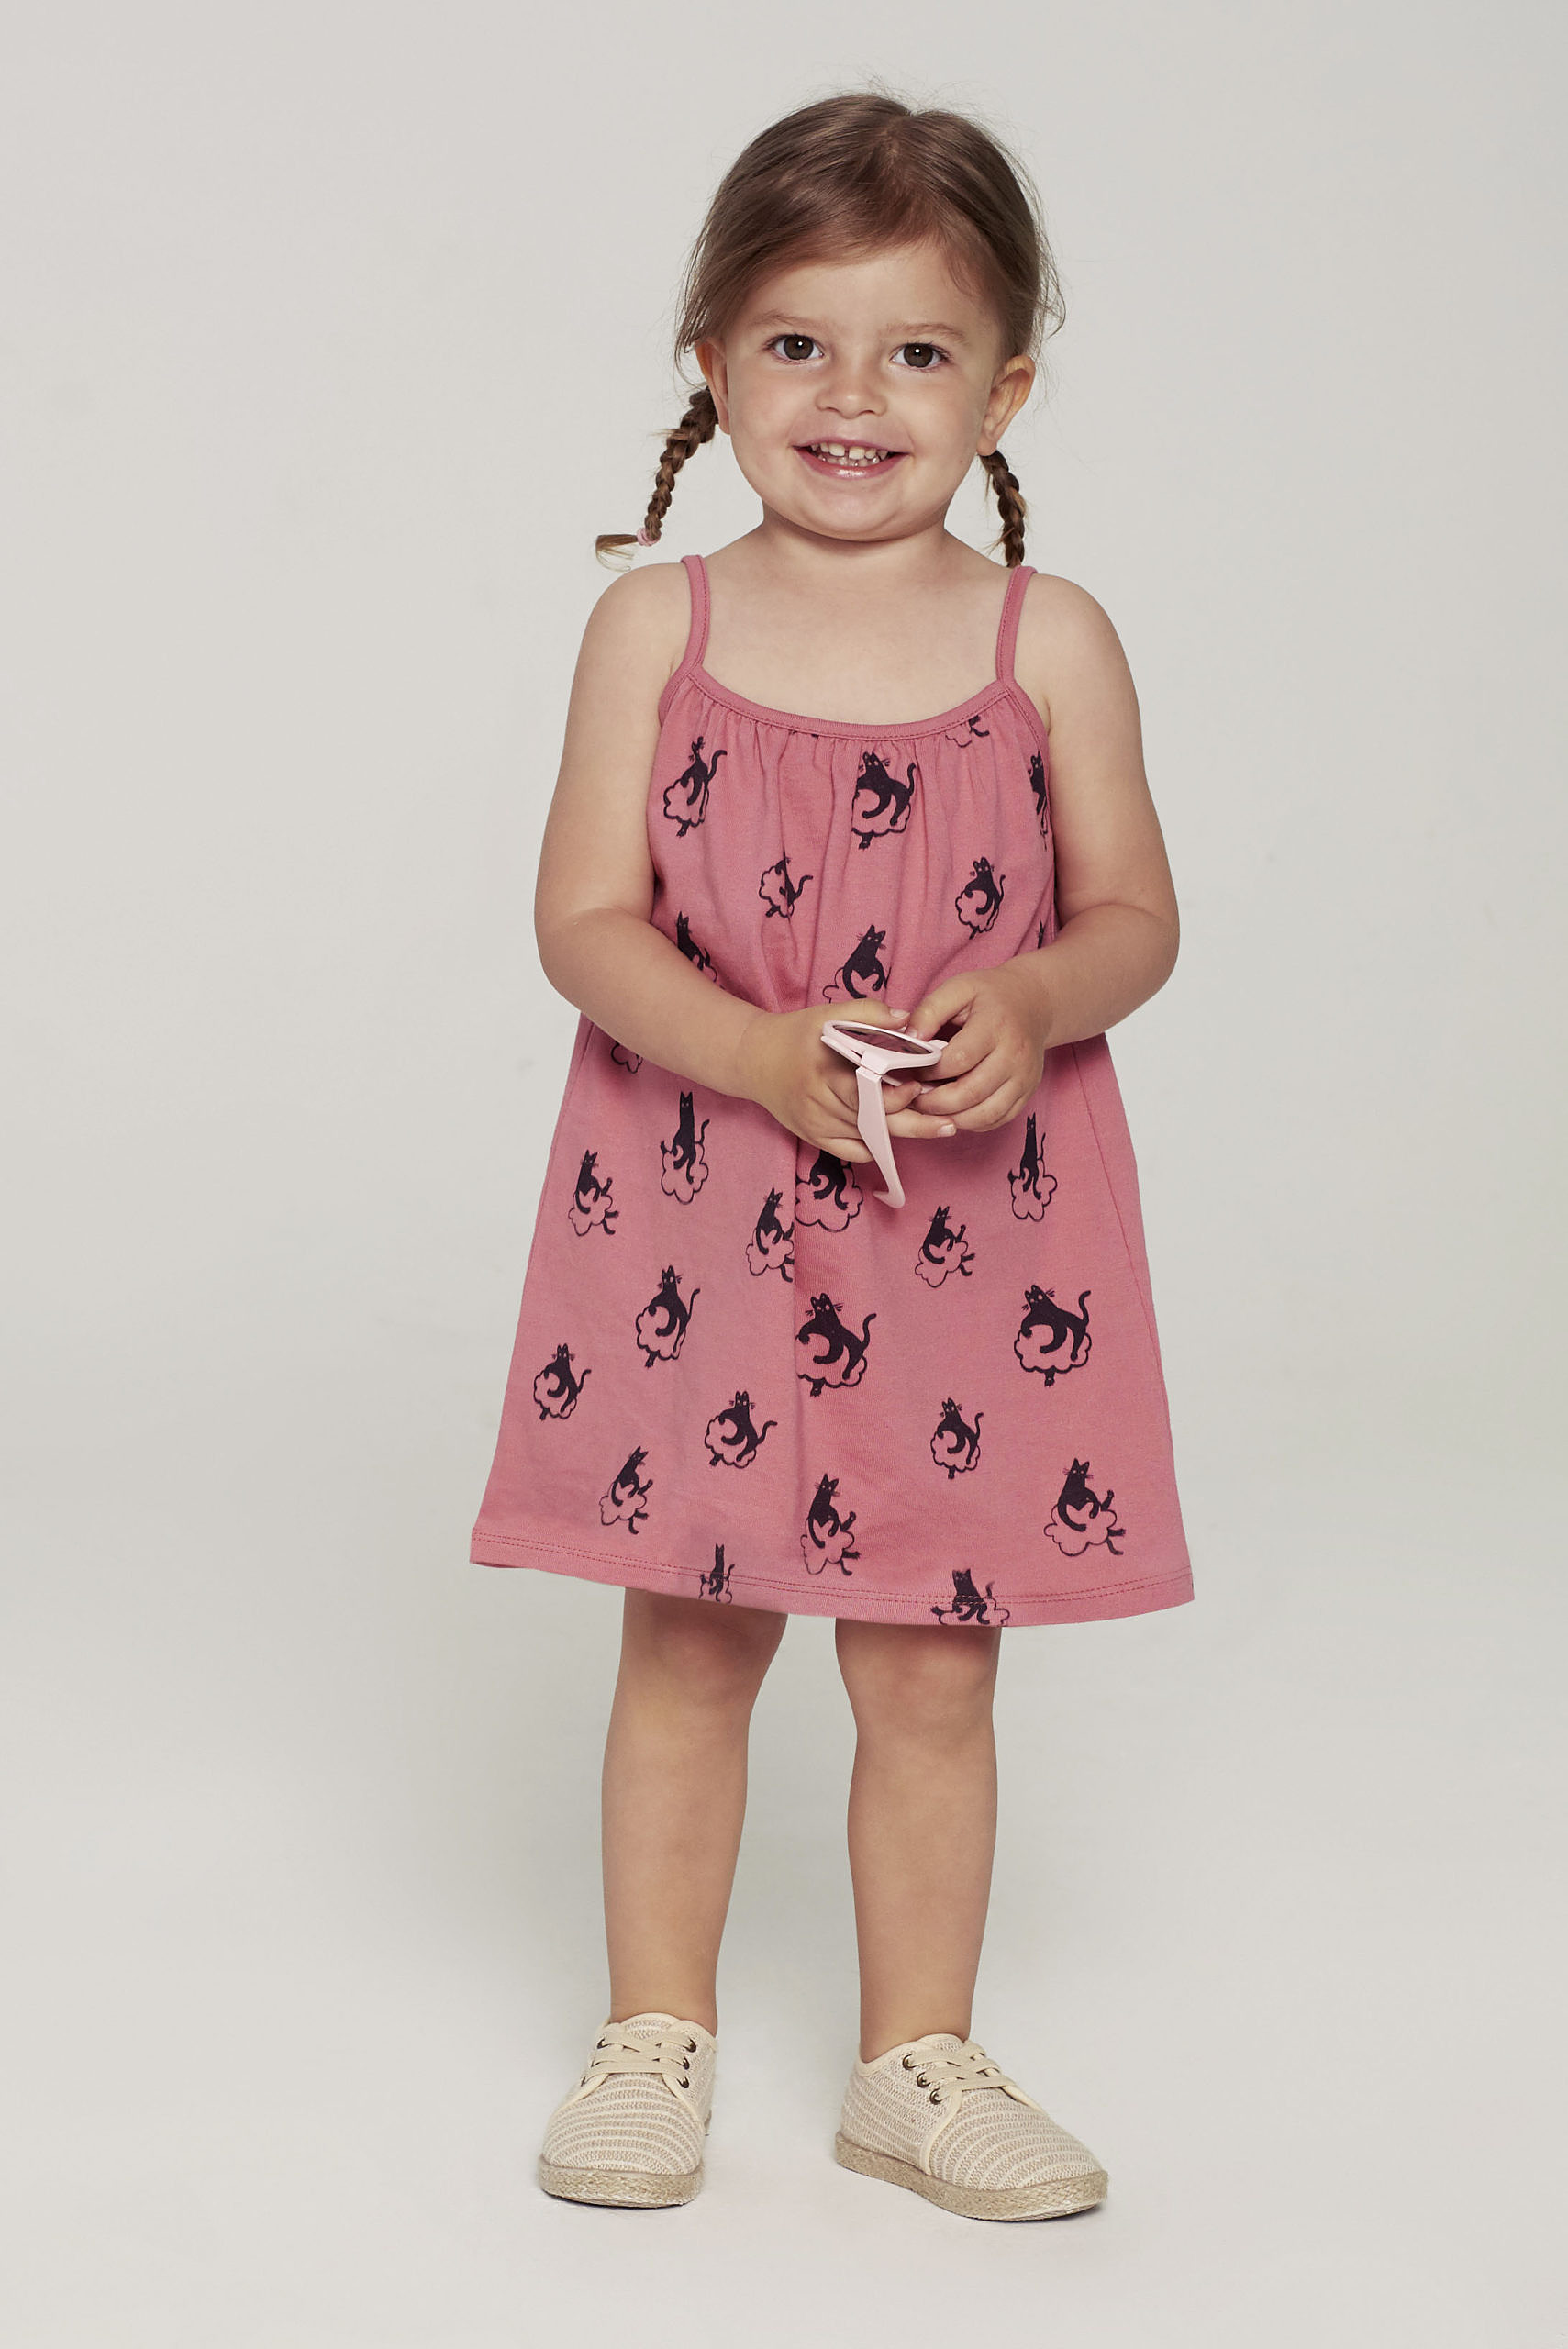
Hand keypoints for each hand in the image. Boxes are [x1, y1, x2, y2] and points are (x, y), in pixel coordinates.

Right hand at [735, 1002, 960, 1163]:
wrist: (754, 1060)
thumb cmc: (798, 1034)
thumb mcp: (828, 1014)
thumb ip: (869, 1013)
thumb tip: (908, 1021)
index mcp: (823, 1071)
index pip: (864, 1093)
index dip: (895, 1095)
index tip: (919, 1087)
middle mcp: (817, 1103)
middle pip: (873, 1121)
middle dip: (914, 1124)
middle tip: (947, 1124)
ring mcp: (815, 1125)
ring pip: (866, 1138)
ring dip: (899, 1132)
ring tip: (933, 1125)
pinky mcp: (814, 1139)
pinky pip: (853, 1152)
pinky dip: (876, 1145)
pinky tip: (894, 1133)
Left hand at [901, 960, 1052, 1132]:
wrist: (1034, 1003)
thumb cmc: (991, 995)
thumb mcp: (958, 988)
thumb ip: (929, 1011)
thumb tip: (909, 1040)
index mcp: (996, 1026)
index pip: (958, 1060)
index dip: (929, 1071)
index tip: (913, 1070)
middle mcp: (1015, 1055)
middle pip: (970, 1093)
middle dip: (935, 1102)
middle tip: (915, 1097)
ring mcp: (1024, 1077)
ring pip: (985, 1114)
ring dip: (952, 1118)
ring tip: (932, 1107)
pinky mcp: (1028, 1092)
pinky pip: (997, 1120)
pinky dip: (972, 1122)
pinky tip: (955, 1110)